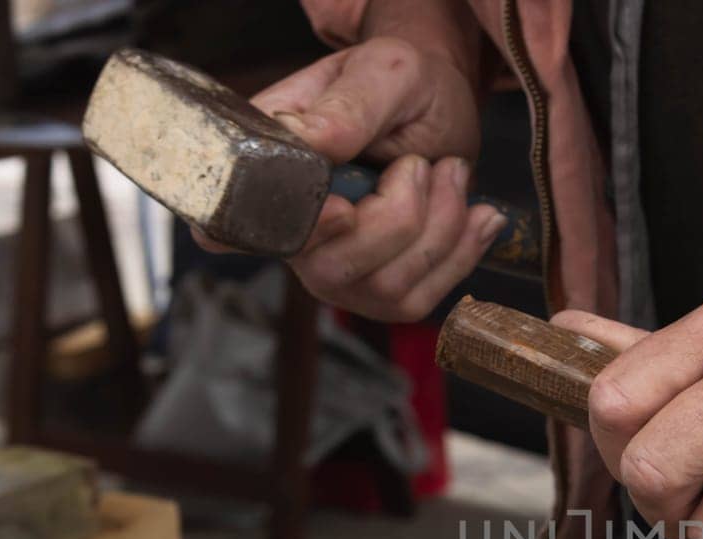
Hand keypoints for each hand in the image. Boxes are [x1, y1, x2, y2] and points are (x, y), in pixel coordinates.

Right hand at [197, 37, 506, 321]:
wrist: (443, 106)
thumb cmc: (402, 84)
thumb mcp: (384, 73)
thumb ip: (347, 108)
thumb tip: (306, 142)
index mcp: (267, 165)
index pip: (227, 229)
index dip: (287, 234)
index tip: (344, 209)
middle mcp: (290, 228)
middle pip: (330, 268)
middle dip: (400, 217)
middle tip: (421, 162)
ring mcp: (332, 267)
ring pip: (383, 288)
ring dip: (440, 228)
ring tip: (450, 173)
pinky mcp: (378, 292)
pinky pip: (417, 301)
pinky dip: (460, 255)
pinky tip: (475, 216)